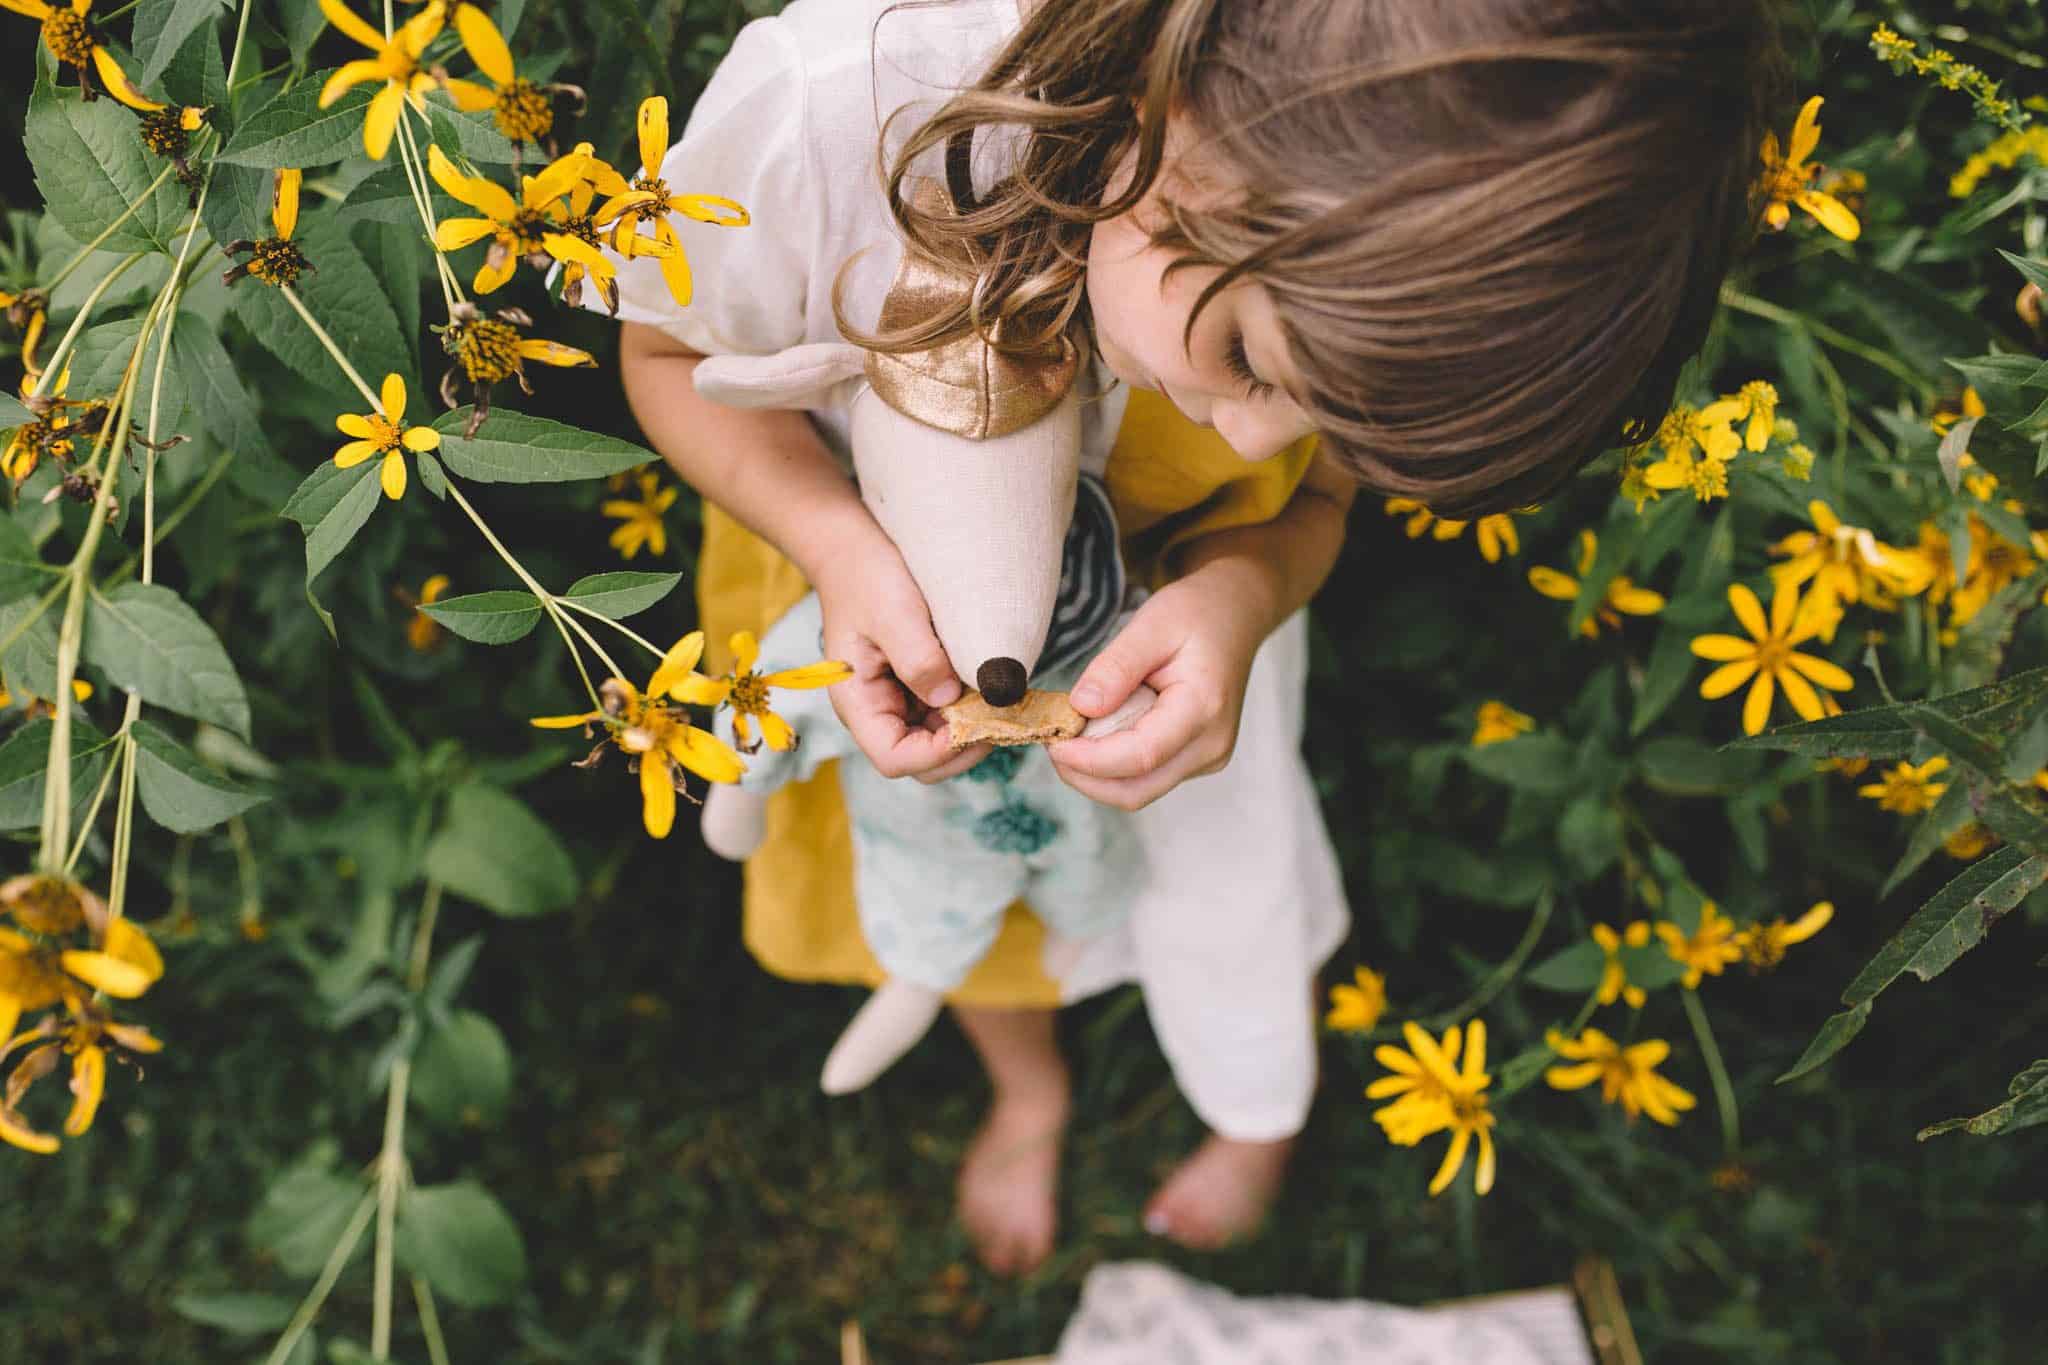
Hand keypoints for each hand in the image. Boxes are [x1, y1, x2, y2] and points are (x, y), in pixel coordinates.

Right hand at [811, 524, 989, 782]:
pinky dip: (970, 710)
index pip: (894, 758)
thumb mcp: (893, 612)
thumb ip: (919, 659)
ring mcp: (896, 701)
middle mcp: (875, 711)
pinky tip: (988, 688)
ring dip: (970, 730)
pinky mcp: (915, 687)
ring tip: (999, 702)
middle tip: (999, 717)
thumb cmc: (866, 576)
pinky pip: (944, 715)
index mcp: (857, 702)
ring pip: (937, 742)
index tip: (975, 726)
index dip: (937, 753)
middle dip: (961, 747)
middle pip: (920, 760)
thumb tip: (949, 699)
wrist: (854, 549)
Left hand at [1048, 570, 1269, 810]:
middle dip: (1085, 776)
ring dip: (1095, 774)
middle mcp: (1211, 745)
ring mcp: (1206, 758)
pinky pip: (1145, 779)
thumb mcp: (1152, 623)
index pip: (1141, 755)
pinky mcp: (1195, 760)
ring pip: (1138, 791)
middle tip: (1053, 741)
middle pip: (1136, 790)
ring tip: (1072, 735)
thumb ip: (1116, 667)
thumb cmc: (1196, 614)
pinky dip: (1112, 767)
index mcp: (1204, 708)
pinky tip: (1098, 735)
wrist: (1234, 617)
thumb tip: (1082, 707)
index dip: (1090, 759)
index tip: (1053, 742)